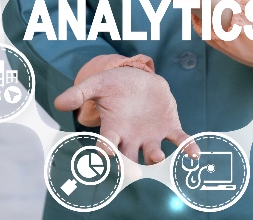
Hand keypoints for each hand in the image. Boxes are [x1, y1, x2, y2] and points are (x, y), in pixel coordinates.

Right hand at [54, 67, 198, 163]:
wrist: (139, 78)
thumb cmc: (115, 85)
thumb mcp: (97, 84)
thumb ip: (79, 93)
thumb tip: (58, 102)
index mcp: (113, 130)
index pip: (106, 145)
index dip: (105, 151)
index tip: (103, 153)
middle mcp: (132, 139)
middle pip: (129, 159)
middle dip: (130, 168)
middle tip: (132, 173)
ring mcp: (152, 136)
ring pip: (154, 154)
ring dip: (155, 158)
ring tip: (156, 157)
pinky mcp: (170, 128)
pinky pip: (179, 141)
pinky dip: (187, 147)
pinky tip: (193, 153)